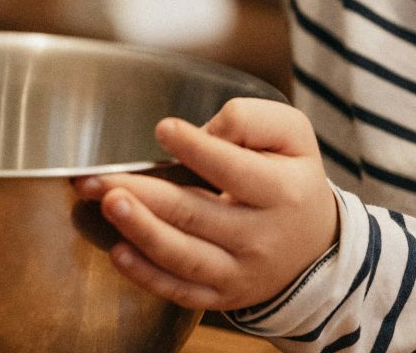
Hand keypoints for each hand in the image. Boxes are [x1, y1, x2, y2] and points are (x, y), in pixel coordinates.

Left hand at [75, 98, 337, 310]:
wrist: (315, 246)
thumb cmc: (291, 179)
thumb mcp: (292, 136)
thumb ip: (251, 121)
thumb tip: (205, 131)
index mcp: (282, 192)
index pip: (234, 170)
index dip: (198, 149)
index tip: (163, 128)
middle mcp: (260, 237)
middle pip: (195, 214)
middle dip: (144, 194)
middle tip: (101, 178)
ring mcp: (239, 272)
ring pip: (184, 256)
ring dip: (140, 231)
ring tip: (106, 204)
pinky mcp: (220, 295)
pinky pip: (180, 291)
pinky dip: (147, 276)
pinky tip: (118, 252)